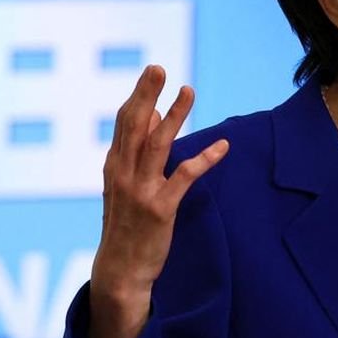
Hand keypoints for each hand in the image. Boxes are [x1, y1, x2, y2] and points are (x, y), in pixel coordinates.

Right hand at [87, 65, 228, 337]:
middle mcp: (123, 174)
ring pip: (158, 144)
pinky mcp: (160, 209)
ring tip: (189, 90)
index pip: (125, 124)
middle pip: (135, 126)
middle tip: (159, 67)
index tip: (153, 73)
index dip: (138, 96)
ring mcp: (140, 191)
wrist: (120, 271)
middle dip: (146, 94)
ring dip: (175, 116)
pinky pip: (184, 177)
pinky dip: (205, 159)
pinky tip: (223, 146)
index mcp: (114, 166)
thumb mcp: (125, 187)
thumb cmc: (127, 226)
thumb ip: (137, 155)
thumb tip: (156, 118)